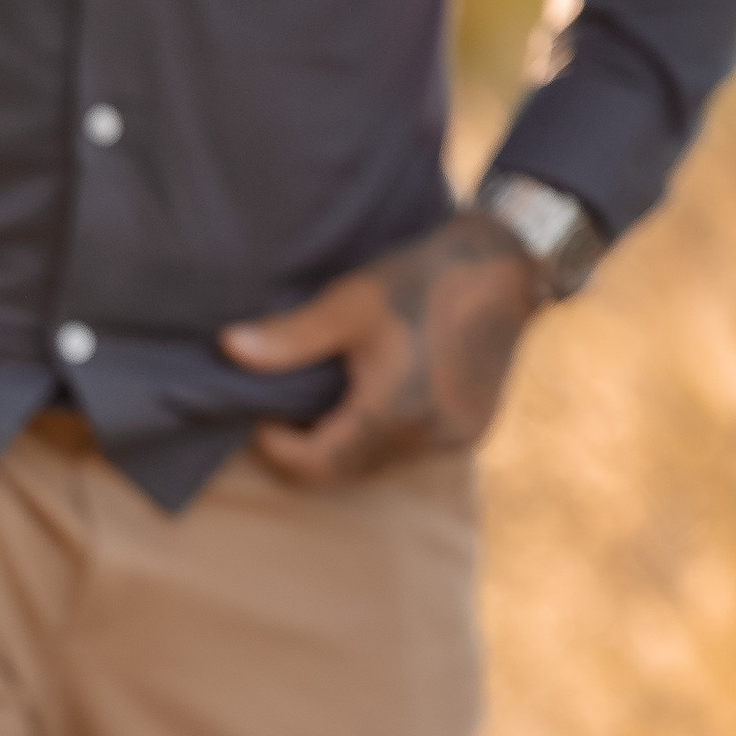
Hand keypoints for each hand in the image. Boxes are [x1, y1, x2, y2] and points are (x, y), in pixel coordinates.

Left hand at [220, 210, 538, 483]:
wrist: (507, 265)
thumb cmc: (421, 278)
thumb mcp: (348, 302)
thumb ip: (289, 338)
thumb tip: (228, 349)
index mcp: (393, 413)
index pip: (316, 466)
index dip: (278, 449)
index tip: (259, 419)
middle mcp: (428, 438)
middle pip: (346, 469)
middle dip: (311, 446)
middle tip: (286, 408)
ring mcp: (456, 439)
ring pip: (379, 462)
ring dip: (348, 440)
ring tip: (330, 396)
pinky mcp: (473, 431)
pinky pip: (412, 449)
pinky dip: (384, 432)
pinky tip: (375, 395)